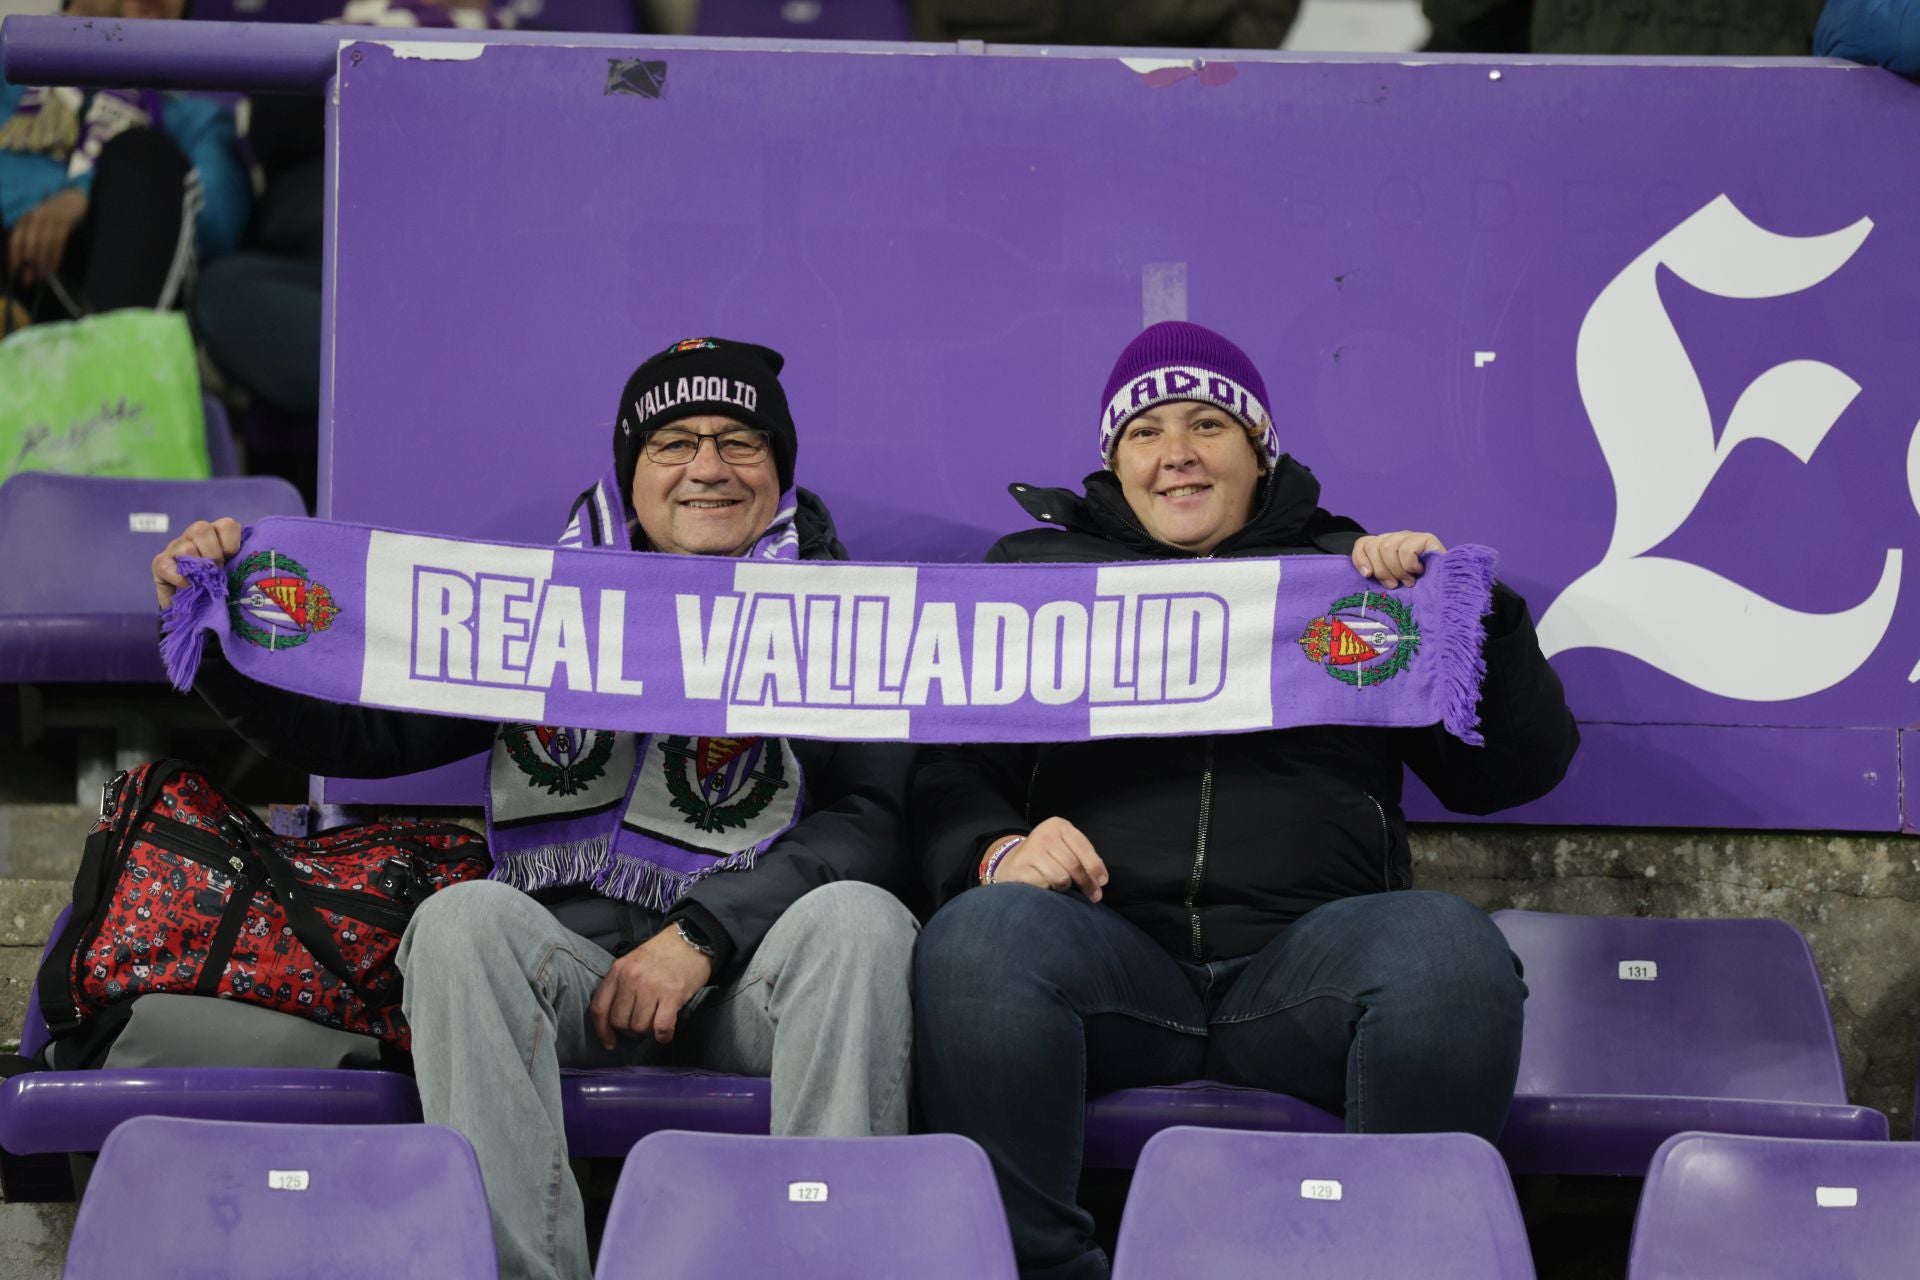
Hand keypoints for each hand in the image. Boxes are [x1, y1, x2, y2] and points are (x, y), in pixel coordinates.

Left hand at [8, 188, 86, 285]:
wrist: (71, 199)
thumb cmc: (52, 215)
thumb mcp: (37, 223)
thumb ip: (30, 239)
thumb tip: (26, 265)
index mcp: (24, 218)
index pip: (16, 240)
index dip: (14, 257)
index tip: (15, 273)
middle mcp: (34, 218)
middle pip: (29, 243)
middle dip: (28, 264)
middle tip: (28, 280)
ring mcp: (50, 219)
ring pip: (44, 244)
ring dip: (43, 262)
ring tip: (42, 277)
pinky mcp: (64, 222)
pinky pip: (58, 243)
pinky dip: (56, 257)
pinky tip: (54, 268)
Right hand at [153, 518, 242, 608]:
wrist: (199, 610)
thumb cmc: (222, 588)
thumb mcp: (236, 574)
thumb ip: (242, 564)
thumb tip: (249, 566)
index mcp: (218, 535)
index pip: (226, 524)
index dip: (231, 543)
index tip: (233, 560)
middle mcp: (195, 537)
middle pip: (201, 528)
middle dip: (213, 553)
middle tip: (217, 572)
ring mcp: (176, 548)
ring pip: (185, 546)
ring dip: (197, 567)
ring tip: (203, 581)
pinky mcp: (161, 564)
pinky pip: (165, 564)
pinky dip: (179, 577)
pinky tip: (188, 586)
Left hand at [588, 926, 713, 1050]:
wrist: (690, 939)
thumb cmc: (661, 954)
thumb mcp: (631, 962)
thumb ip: (620, 985)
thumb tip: (614, 1018)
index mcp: (618, 971)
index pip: (599, 1009)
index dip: (602, 1031)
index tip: (609, 1043)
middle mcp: (631, 979)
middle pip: (620, 1022)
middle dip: (630, 1030)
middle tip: (641, 1024)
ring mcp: (651, 987)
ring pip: (639, 1027)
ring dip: (648, 1031)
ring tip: (656, 1021)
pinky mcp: (672, 995)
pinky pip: (661, 1027)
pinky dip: (663, 1036)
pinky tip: (666, 1033)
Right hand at [982, 817, 1107, 901]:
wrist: (1013, 861)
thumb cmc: (1048, 856)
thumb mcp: (1066, 848)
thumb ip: (1083, 859)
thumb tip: (1100, 881)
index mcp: (1059, 826)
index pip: (1083, 847)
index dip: (1095, 867)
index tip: (1102, 882)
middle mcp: (1044, 835)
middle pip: (1073, 865)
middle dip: (1086, 884)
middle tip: (1093, 896)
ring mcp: (1030, 850)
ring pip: (1061, 878)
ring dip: (1066, 888)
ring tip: (1064, 888)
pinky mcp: (1019, 867)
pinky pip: (1044, 885)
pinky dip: (1049, 890)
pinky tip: (1046, 887)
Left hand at [1351, 531, 1446, 588]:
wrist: (1446, 590)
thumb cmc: (1417, 591)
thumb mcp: (1391, 584)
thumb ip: (1378, 576)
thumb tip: (1366, 573)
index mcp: (1385, 547)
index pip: (1364, 543)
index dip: (1360, 559)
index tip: (1367, 576)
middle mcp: (1397, 538)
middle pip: (1374, 546)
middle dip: (1382, 570)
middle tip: (1394, 585)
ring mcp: (1411, 536)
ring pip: (1388, 547)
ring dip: (1397, 570)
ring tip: (1408, 581)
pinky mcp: (1426, 539)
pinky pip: (1406, 550)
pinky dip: (1409, 566)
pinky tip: (1419, 572)